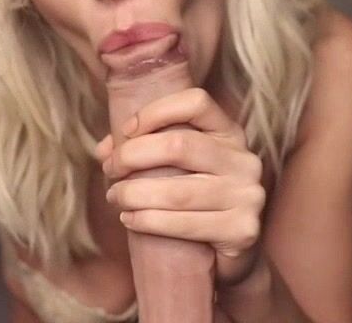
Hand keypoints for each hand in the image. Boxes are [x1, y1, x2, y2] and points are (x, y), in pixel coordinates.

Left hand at [95, 87, 265, 287]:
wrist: (231, 250)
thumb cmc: (195, 199)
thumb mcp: (177, 167)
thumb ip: (143, 149)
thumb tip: (104, 149)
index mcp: (229, 133)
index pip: (196, 102)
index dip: (156, 111)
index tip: (126, 131)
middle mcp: (244, 160)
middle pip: (179, 145)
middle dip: (133, 155)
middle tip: (110, 168)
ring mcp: (247, 195)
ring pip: (177, 191)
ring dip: (134, 193)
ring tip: (114, 196)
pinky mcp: (242, 230)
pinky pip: (185, 224)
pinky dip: (148, 221)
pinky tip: (130, 219)